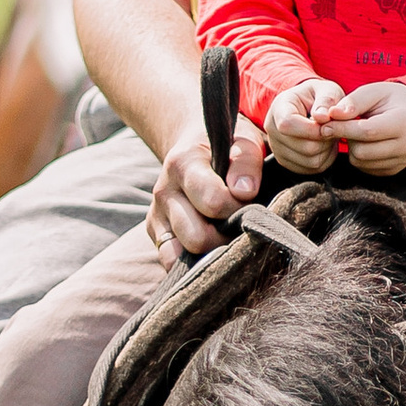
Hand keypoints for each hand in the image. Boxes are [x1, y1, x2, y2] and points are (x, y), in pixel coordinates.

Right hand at [149, 116, 265, 258]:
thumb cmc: (228, 146)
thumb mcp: (244, 142)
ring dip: (208, 254)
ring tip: (224, 238)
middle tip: (239, 227)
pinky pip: (171, 261)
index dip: (239, 210)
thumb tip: (244, 192)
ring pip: (179, 256)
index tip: (250, 204)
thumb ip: (247, 163)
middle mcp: (163, 192)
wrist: (197, 147)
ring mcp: (156, 215)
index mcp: (182, 164)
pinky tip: (210, 249)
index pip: (212, 202)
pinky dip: (192, 263)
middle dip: (224, 239)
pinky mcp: (155, 233)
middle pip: (196, 238)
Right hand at [264, 77, 348, 173]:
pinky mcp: (287, 163)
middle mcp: (272, 130)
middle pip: (303, 147)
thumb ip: (326, 100)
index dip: (312, 129)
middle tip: (333, 128)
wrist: (308, 106)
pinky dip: (324, 159)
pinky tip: (324, 145)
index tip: (328, 122)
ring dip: (327, 150)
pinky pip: (312, 169)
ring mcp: (277, 149)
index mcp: (279, 108)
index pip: (288, 125)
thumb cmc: (318, 96)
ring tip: (328, 135)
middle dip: (325, 139)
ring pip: (310, 161)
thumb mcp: (326, 89)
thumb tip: (323, 117)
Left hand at [327, 80, 405, 175]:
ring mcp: (402, 161)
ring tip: (357, 132)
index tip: (325, 124)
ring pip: (361, 162)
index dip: (342, 128)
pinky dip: (359, 156)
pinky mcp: (394, 170)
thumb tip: (331, 114)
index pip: (366, 131)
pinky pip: (365, 169)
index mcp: (405, 122)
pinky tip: (364, 142)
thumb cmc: (390, 98)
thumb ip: (352, 102)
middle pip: (362, 151)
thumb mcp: (373, 91)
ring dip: (352, 147)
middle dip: (347, 138)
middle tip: (346, 125)